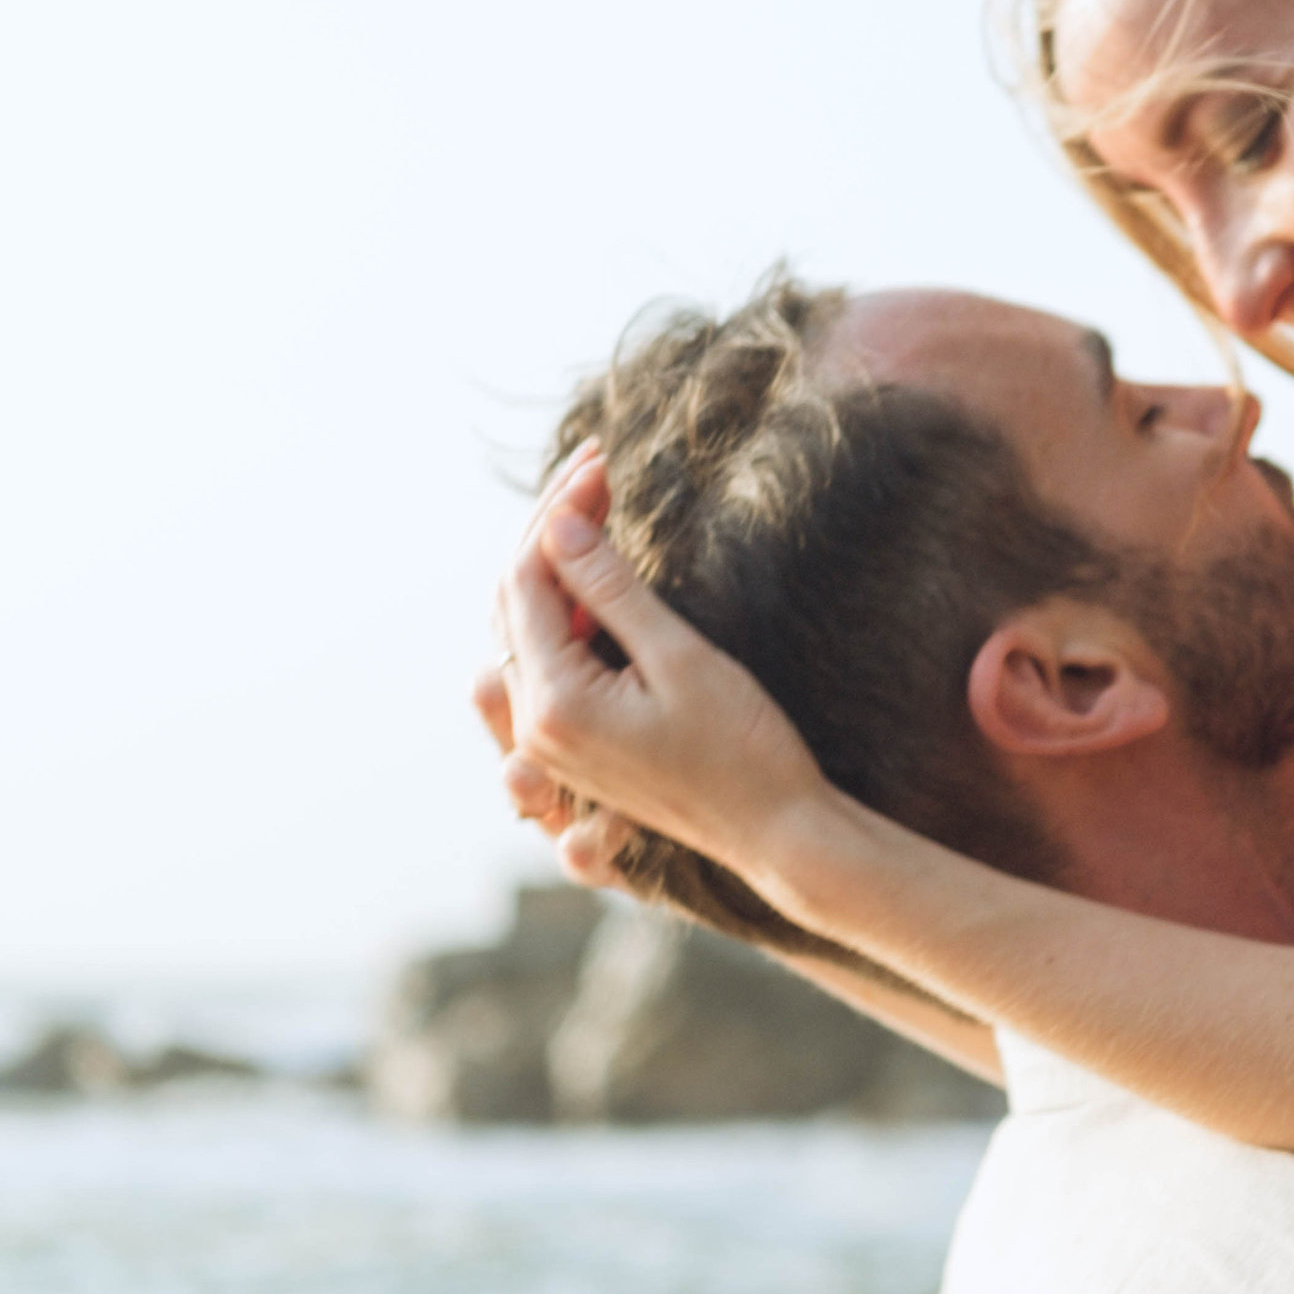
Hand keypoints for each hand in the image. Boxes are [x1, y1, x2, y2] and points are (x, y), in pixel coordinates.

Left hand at [492, 457, 832, 885]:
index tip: (602, 460)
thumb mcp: (681, 658)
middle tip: (598, 468)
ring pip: (525, 628)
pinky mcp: (571, 747)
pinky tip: (599, 578)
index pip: (530, 578)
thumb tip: (559, 522)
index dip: (560, 510)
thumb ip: (612, 591)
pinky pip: (546, 662)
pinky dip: (565, 611)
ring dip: (556, 566)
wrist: (777, 834)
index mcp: (555, 705)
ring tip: (599, 507)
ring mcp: (549, 742)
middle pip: (515, 598)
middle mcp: (535, 727)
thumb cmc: (744, 750)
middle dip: (552, 528)